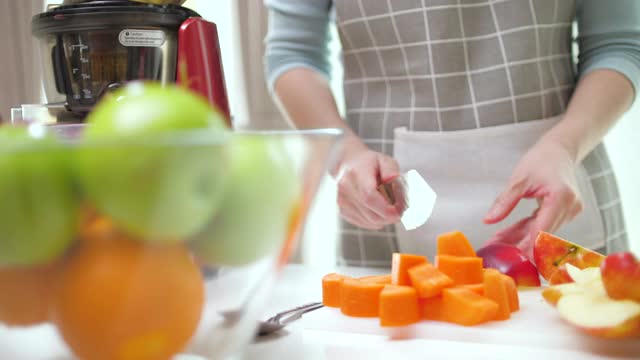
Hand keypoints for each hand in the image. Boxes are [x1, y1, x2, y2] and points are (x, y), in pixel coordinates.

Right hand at [334, 137, 401, 229]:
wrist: (347, 164)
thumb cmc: (368, 163)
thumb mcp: (384, 160)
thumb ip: (391, 171)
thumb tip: (393, 183)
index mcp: (355, 174)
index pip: (370, 198)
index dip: (387, 209)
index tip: (401, 210)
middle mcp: (345, 190)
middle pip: (372, 214)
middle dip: (391, 216)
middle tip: (401, 208)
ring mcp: (342, 202)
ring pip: (371, 222)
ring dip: (385, 218)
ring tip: (390, 205)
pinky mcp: (343, 212)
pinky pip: (366, 223)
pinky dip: (376, 220)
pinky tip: (378, 208)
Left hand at [483, 138, 583, 258]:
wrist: (560, 150)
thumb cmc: (541, 159)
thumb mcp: (518, 179)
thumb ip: (504, 201)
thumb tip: (488, 220)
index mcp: (560, 197)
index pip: (543, 229)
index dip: (528, 246)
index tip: (514, 258)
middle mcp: (570, 207)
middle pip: (542, 234)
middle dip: (520, 244)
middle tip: (498, 251)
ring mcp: (571, 211)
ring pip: (543, 232)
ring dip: (522, 238)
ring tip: (498, 243)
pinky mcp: (567, 213)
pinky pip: (545, 225)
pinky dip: (528, 229)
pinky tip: (510, 235)